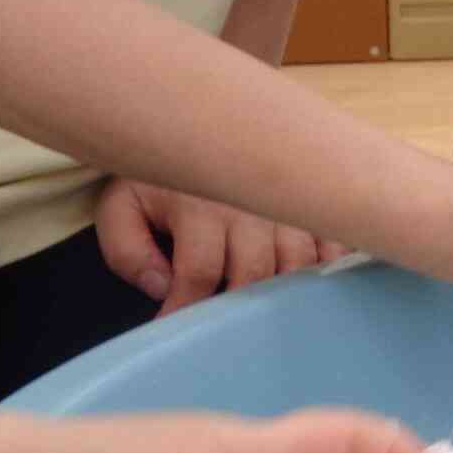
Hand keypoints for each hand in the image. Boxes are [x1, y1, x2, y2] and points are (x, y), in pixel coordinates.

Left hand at [96, 178, 342, 316]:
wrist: (191, 122)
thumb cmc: (156, 177)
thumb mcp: (121, 208)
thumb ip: (128, 253)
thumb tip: (161, 287)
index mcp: (199, 206)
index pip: (198, 273)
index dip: (186, 310)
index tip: (174, 331)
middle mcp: (248, 204)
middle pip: (255, 272)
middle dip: (234, 309)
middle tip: (218, 327)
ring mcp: (284, 202)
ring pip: (297, 261)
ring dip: (280, 292)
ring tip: (260, 311)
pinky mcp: (307, 201)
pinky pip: (330, 241)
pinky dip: (324, 267)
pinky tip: (307, 285)